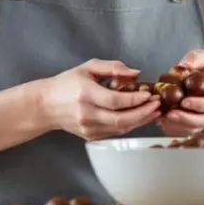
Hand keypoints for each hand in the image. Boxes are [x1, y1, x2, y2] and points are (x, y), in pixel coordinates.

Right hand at [42, 59, 160, 140]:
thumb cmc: (67, 83)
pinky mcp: (91, 136)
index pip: (116, 101)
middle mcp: (87, 114)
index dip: (135, 99)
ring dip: (141, 121)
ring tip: (154, 111)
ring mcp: (89, 128)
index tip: (150, 94)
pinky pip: (115, 132)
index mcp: (86, 94)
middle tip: (158, 105)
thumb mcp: (88, 67)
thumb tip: (136, 73)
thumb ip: (113, 67)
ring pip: (121, 128)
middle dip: (144, 113)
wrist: (46, 105)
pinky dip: (130, 125)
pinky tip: (140, 117)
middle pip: (122, 119)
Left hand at [158, 49, 203, 136]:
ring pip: (195, 129)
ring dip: (177, 125)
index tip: (184, 101)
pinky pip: (187, 132)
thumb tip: (182, 65)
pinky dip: (173, 129)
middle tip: (169, 114)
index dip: (199, 105)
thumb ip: (198, 58)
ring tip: (161, 118)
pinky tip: (162, 121)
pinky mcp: (198, 125)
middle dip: (186, 119)